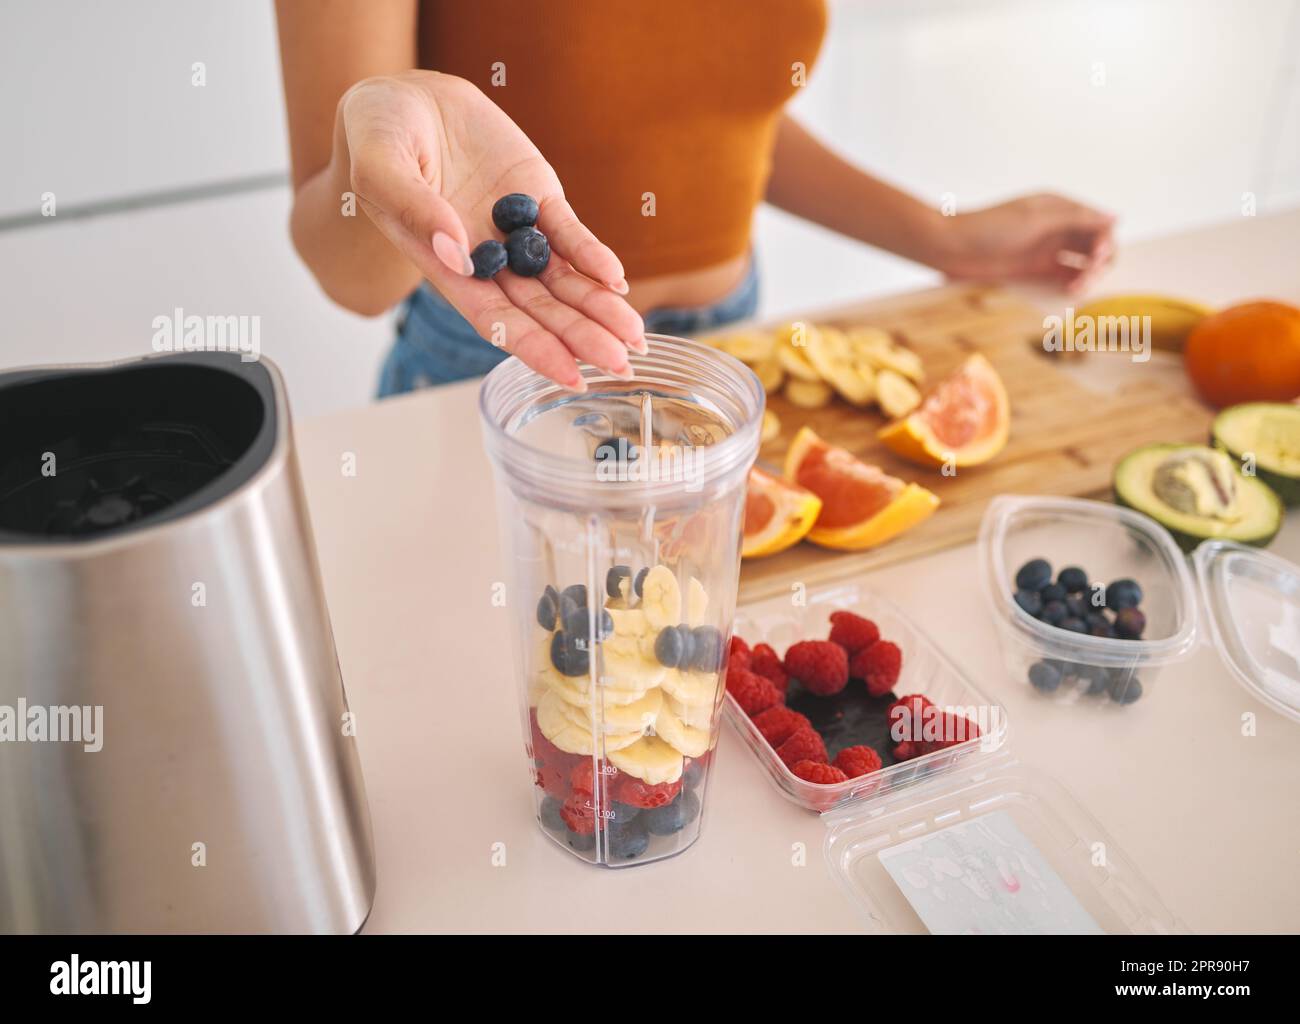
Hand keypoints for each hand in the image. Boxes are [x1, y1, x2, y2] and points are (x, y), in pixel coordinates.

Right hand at [336, 71, 644, 388]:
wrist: (406, 96)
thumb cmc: (377, 135)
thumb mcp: (379, 165)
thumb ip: (413, 208)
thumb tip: (458, 252)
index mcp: (444, 267)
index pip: (494, 319)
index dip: (533, 348)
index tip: (570, 374)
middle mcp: (485, 260)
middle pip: (540, 309)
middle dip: (581, 337)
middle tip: (620, 362)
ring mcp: (516, 230)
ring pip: (563, 279)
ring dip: (598, 306)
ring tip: (633, 334)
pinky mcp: (538, 197)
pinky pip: (570, 233)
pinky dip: (592, 254)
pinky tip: (615, 277)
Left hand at [936, 193, 1115, 293]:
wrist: (950, 248)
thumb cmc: (989, 228)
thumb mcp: (1035, 219)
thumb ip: (1075, 218)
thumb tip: (1115, 217)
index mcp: (1060, 207)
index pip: (1098, 224)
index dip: (1105, 241)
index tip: (1097, 258)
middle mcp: (1057, 226)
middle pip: (1094, 245)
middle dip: (1099, 262)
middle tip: (1088, 278)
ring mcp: (1046, 249)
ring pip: (1081, 263)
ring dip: (1087, 275)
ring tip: (1076, 289)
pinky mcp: (1034, 268)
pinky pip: (1063, 276)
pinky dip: (1072, 283)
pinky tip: (1070, 292)